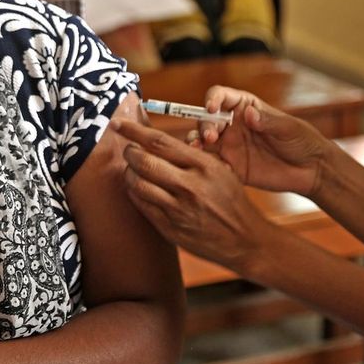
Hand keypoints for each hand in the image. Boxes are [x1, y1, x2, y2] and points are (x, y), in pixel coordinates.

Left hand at [112, 118, 269, 269]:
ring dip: (129, 173)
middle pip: (144, 161)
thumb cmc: (231, 200)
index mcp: (204, 165)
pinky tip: (137, 188)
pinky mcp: (171, 229)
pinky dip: (134, 193)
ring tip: (132, 170)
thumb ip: (189, 156)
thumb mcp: (219, 169)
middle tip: (128, 150)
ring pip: (137, 184)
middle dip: (129, 152)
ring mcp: (179, 210)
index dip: (134, 130)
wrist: (246, 239)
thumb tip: (154, 141)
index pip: (160, 141)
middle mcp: (190, 186)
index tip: (118, 124)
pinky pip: (142, 205)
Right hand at [197, 87, 330, 197]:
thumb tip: (248, 113)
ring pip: (203, 141)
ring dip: (196, 143)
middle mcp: (233, 125)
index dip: (212, 99)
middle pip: (206, 119)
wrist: (312, 170)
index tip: (211, 108)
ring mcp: (230, 146)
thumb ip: (267, 121)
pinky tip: (220, 169)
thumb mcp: (288, 128)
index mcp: (245, 107)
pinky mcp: (232, 167)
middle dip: (204, 125)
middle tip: (210, 137)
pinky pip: (213, 164)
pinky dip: (210, 165)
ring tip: (198, 149)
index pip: (221, 97)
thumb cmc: (303, 141)